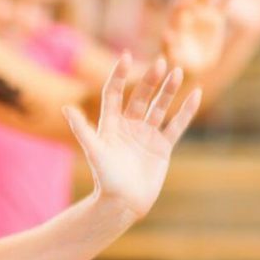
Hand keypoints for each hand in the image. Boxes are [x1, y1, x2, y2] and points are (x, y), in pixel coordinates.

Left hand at [64, 54, 200, 218]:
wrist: (123, 203)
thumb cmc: (105, 179)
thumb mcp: (94, 151)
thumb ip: (82, 129)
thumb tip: (65, 108)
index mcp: (110, 124)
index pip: (114, 93)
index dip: (120, 75)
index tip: (126, 56)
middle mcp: (129, 126)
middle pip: (140, 96)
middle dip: (150, 80)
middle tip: (162, 63)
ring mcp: (146, 135)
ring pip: (159, 107)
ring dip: (168, 90)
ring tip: (179, 72)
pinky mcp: (162, 146)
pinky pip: (176, 124)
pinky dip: (186, 110)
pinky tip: (195, 94)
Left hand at [162, 0, 226, 74]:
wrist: (193, 66)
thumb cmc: (180, 63)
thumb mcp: (174, 57)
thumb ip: (169, 46)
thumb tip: (165, 34)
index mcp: (175, 21)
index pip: (177, 7)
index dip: (182, 2)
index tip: (187, 0)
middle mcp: (188, 13)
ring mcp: (202, 13)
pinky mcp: (216, 17)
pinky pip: (222, 4)